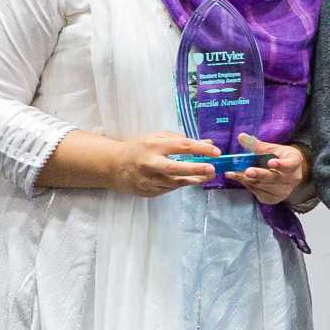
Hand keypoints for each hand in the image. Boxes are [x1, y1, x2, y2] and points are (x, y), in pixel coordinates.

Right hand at [107, 132, 221, 195]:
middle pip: (175, 168)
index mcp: (153, 146)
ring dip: (194, 179)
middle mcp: (150, 164)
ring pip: (175, 182)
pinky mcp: (148, 192)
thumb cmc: (139, 148)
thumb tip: (207, 144)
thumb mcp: (157, 138)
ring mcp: (148, 180)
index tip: (216, 151)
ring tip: (208, 175)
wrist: (114, 166)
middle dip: (195, 168)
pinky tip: (189, 179)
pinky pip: (169, 188)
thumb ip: (182, 140)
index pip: (181, 146)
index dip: (200, 149)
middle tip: (212, 168)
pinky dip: (180, 183)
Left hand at [231, 135, 308, 206]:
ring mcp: (284, 190)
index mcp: (294, 162)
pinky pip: (258, 192)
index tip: (271, 162)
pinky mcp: (274, 198)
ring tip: (233, 172)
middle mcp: (292, 178)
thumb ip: (256, 145)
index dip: (281, 164)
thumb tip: (241, 136)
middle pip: (274, 178)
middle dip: (260, 174)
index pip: (290, 164)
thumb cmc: (279, 158)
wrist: (286, 173)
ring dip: (246, 179)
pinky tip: (239, 178)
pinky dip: (247, 185)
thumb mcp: (271, 149)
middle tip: (248, 171)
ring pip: (262, 185)